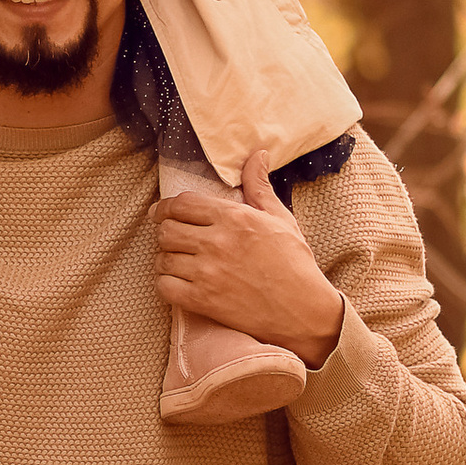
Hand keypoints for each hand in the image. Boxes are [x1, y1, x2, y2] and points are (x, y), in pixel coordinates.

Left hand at [154, 170, 342, 370]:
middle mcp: (217, 242)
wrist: (303, 310)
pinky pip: (165, 287)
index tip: (162, 213)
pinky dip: (166, 284)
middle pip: (166, 230)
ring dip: (165, 259)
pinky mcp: (204, 301)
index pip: (182, 204)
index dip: (165, 207)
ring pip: (162, 259)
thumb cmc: (293, 262)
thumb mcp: (280, 218)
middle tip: (173, 239)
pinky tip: (178, 282)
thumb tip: (258, 154)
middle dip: (165, 233)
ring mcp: (208, 273)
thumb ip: (259, 186)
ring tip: (176, 261)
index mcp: (234, 217)